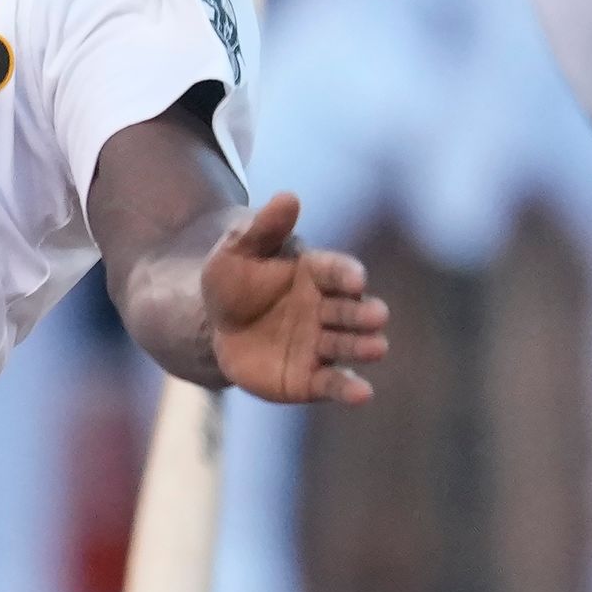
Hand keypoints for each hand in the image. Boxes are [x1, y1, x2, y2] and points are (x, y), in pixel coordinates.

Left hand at [201, 191, 387, 405]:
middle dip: (363, 313)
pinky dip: (349, 389)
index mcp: (317, 274)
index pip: (337, 271)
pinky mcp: (311, 377)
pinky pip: (333, 383)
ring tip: (377, 347)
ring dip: (363, 346)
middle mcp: (328, 309)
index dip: (346, 275)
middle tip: (376, 315)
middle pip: (350, 310)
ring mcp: (322, 344)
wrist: (214, 326)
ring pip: (348, 345)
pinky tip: (364, 394)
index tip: (354, 279)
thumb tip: (287, 197)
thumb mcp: (237, 251)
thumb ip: (263, 228)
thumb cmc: (232, 282)